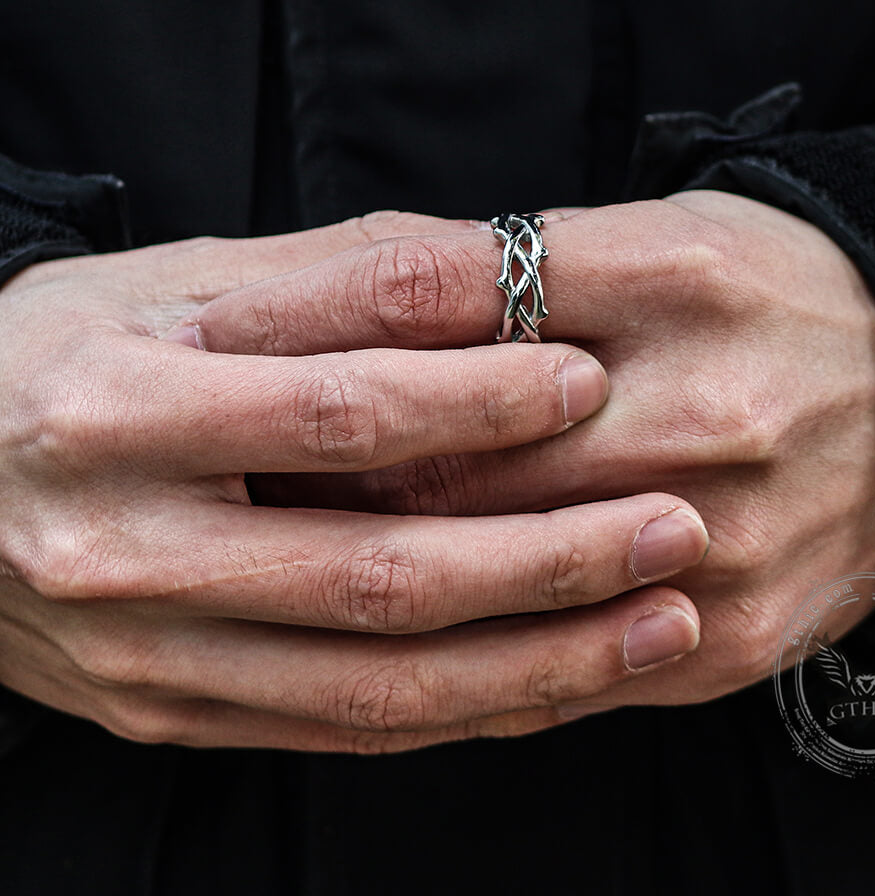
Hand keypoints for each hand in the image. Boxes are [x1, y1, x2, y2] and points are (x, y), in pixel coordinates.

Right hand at [0, 219, 708, 751]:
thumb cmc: (69, 354)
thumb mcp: (176, 290)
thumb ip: (335, 285)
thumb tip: (496, 273)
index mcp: (119, 415)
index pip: (334, 413)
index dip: (476, 400)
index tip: (591, 379)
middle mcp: (129, 555)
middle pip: (375, 575)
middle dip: (546, 560)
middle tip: (678, 529)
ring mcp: (151, 658)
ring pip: (377, 682)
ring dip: (538, 661)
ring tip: (664, 624)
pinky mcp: (175, 711)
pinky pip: (346, 727)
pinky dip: (468, 707)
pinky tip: (566, 680)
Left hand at [185, 193, 874, 714]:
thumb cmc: (764, 294)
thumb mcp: (651, 236)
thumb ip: (502, 267)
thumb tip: (351, 299)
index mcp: (670, 279)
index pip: (450, 309)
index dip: (321, 344)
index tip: (224, 369)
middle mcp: (704, 411)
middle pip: (459, 466)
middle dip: (323, 485)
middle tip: (221, 488)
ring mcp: (726, 538)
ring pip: (500, 582)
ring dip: (378, 582)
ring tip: (280, 569)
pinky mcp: (742, 634)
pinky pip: (574, 669)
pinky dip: (473, 661)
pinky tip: (395, 649)